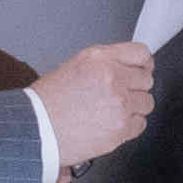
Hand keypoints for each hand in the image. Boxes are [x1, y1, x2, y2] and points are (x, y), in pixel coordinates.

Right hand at [32, 35, 160, 161]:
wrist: (36, 129)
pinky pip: (140, 124)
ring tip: (111, 111)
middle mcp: (112, 79)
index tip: (141, 69)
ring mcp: (120, 105)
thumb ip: (106, 62)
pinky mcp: (121, 128)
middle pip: (147, 79)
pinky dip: (129, 126)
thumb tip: (130, 66)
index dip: (142, 63)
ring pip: (146, 102)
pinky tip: (111, 123)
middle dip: (134, 86)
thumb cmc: (48, 102)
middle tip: (117, 94)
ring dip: (133, 107)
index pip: (141, 53)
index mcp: (100, 59)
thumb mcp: (75, 66)